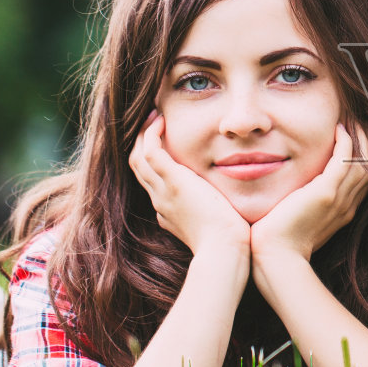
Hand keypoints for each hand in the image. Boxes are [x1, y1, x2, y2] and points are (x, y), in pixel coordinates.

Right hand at [128, 111, 250, 255]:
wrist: (224, 251)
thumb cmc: (229, 241)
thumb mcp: (216, 223)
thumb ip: (214, 210)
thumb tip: (224, 203)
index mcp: (168, 211)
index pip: (152, 181)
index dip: (152, 160)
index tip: (162, 143)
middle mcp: (160, 201)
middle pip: (138, 167)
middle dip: (142, 143)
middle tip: (152, 122)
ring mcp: (163, 192)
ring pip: (138, 157)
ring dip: (143, 134)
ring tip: (154, 116)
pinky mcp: (174, 182)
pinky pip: (151, 151)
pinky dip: (152, 134)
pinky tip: (162, 120)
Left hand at [250, 124, 367, 266]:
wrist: (276, 257)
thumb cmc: (280, 241)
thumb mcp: (300, 219)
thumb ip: (305, 204)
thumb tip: (295, 193)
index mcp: (343, 211)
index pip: (364, 178)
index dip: (366, 156)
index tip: (358, 137)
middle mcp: (347, 205)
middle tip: (362, 121)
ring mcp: (339, 199)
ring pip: (363, 161)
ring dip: (361, 137)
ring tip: (354, 119)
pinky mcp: (325, 193)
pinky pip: (344, 160)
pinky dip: (346, 142)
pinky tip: (340, 128)